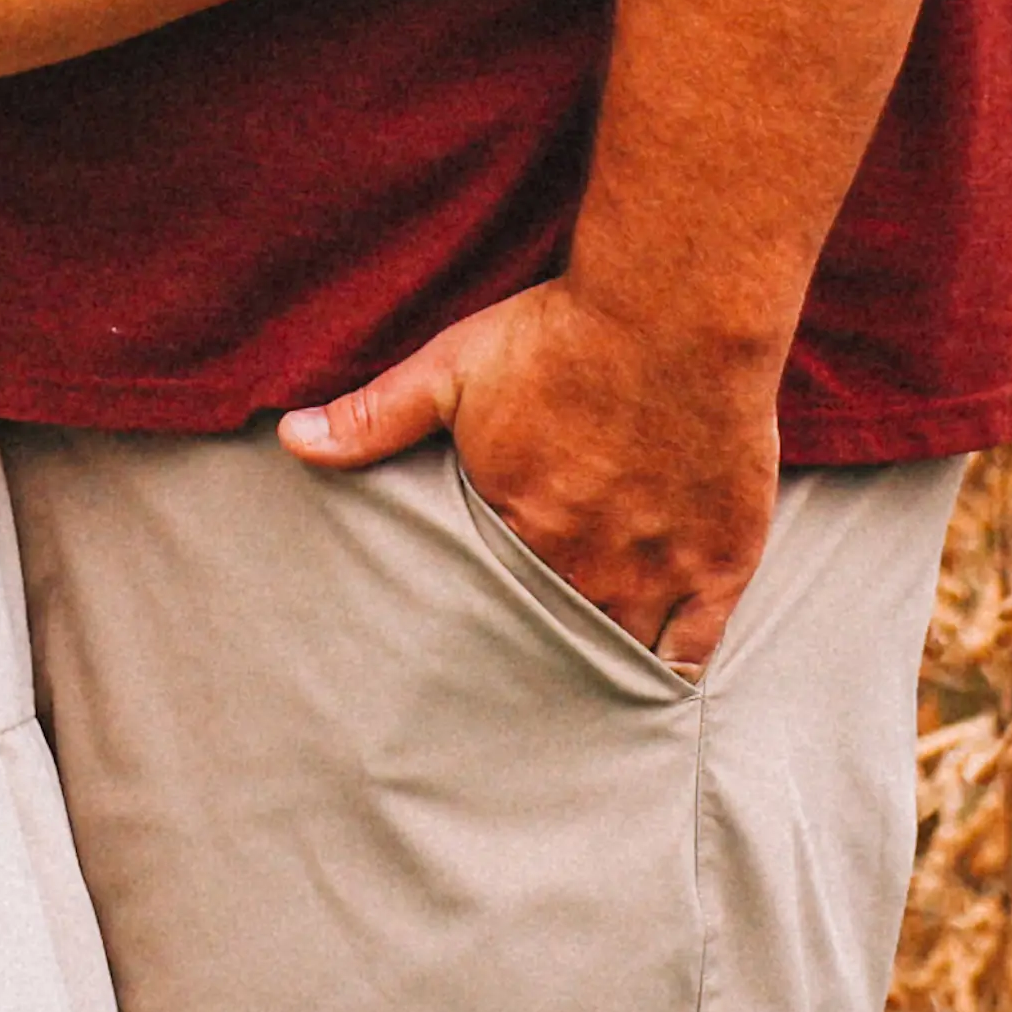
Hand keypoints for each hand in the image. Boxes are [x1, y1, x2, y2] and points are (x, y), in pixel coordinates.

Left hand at [280, 273, 778, 669]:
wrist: (677, 311)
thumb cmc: (563, 335)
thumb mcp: (452, 368)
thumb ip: (374, 417)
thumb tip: (291, 438)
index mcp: (517, 528)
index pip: (478, 609)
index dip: (468, 631)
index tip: (454, 655)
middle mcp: (584, 565)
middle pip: (545, 643)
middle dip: (524, 667)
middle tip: (505, 697)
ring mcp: (658, 571)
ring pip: (615, 655)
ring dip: (589, 674)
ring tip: (565, 700)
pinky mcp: (720, 562)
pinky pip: (691, 651)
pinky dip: (667, 676)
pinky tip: (647, 692)